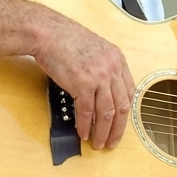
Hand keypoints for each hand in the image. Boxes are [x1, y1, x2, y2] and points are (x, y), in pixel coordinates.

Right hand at [34, 16, 134, 149]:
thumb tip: (101, 93)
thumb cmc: (65, 39)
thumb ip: (103, 68)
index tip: (120, 123)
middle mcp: (112, 68)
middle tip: (113, 141)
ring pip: (106, 113)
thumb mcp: (94, 49)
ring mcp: (98, 77)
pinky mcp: (82, 84)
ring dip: (103, 132)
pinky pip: (86, 112)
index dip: (125, 112)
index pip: (129, 92)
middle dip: (118, 128)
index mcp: (117, 59)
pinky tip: (83, 133)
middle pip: (122, 106)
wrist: (48, 34)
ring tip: (99, 143)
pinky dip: (85, 125)